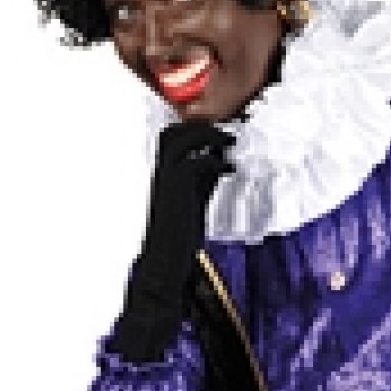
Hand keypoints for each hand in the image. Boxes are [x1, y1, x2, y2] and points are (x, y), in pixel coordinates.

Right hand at [110, 122, 236, 360]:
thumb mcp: (194, 202)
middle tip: (224, 134)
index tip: (219, 135)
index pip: (173, 141)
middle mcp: (162, 175)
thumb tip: (219, 164)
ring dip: (207, 137)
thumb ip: (204, 181)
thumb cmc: (179, 239)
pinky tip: (229, 168)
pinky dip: (214, 162)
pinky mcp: (177, 193)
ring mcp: (167, 181)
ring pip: (180, 141)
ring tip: (229, 142)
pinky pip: (195, 164)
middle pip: (171, 133)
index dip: (195, 132)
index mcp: (164, 176)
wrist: (164, 263)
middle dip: (199, 128)